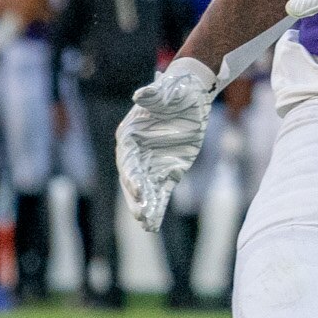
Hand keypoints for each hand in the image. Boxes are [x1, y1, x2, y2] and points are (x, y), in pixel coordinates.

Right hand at [116, 55, 216, 232]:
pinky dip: (157, 206)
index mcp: (130, 135)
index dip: (132, 175)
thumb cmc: (176, 92)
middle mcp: (136, 153)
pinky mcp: (166, 171)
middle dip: (136, 197)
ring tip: (148, 224)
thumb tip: (141, 94)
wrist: (189, 98)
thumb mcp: (168, 92)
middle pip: (133, 179)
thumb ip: (154, 96)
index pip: (128, 160)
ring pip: (145, 190)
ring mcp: (150, 164)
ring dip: (146, 206)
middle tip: (140, 214)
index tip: (139, 189)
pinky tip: (154, 224)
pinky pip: (160, 192)